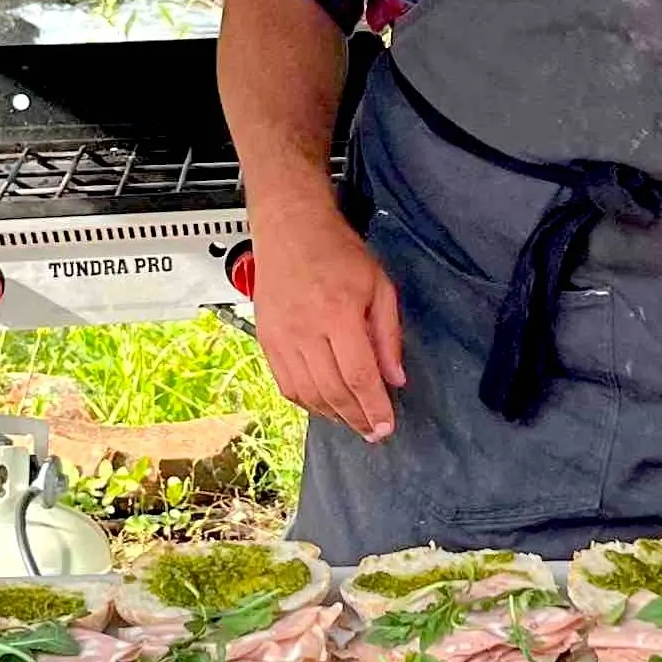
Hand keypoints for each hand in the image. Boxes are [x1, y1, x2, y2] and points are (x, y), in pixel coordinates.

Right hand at [249, 202, 403, 441]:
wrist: (290, 228)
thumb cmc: (337, 251)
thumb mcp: (379, 285)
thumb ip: (388, 334)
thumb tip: (395, 377)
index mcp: (339, 313)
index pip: (359, 375)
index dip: (375, 407)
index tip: (386, 426)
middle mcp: (306, 329)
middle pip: (333, 391)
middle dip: (357, 418)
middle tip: (373, 432)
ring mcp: (282, 337)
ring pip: (308, 394)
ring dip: (333, 415)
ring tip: (352, 422)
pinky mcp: (266, 340)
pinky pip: (286, 385)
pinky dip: (307, 402)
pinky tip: (324, 406)